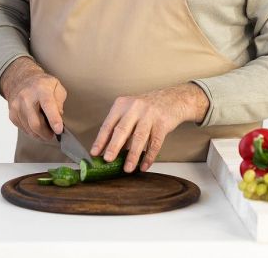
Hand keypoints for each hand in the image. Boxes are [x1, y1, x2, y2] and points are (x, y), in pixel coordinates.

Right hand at [0, 56, 66, 141]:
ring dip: (39, 134)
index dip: (54, 119)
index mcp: (41, 89)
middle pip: (36, 123)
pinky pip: (23, 129)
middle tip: (52, 134)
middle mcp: (26, 97)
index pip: (48, 105)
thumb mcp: (57, 86)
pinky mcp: (12, 114)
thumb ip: (60, 102)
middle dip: (46, 134)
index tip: (59, 130)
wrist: (20, 79)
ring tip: (45, 129)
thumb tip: (58, 117)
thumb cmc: (41, 84)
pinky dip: (31, 131)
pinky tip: (35, 125)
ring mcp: (17, 106)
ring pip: (29, 129)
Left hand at [90, 83, 208, 172]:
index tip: (94, 153)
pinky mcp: (162, 123)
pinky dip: (149, 157)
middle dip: (113, 146)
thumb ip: (120, 128)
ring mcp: (149, 115)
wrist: (172, 98)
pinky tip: (144, 166)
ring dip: (132, 155)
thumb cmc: (147, 108)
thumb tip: (109, 151)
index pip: (108, 124)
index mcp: (121, 105)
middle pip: (122, 130)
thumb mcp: (130, 112)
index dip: (100, 140)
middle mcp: (134, 108)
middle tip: (108, 160)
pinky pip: (155, 143)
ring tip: (127, 169)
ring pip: (139, 138)